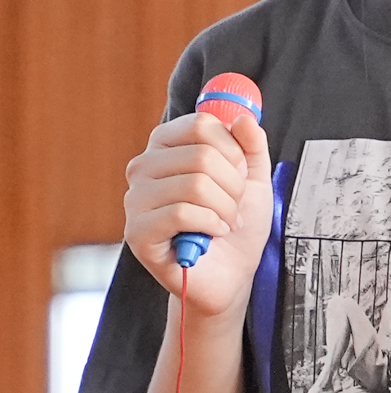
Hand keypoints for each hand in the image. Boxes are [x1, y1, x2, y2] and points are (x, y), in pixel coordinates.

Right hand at [121, 110, 273, 316]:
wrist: (231, 273)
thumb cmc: (235, 223)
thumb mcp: (254, 179)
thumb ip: (251, 146)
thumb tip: (243, 119)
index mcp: (167, 146)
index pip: (201, 124)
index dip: (232, 150)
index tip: (238, 172)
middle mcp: (144, 167)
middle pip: (202, 156)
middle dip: (233, 186)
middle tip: (232, 205)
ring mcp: (135, 199)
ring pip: (196, 185)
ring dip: (225, 208)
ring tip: (223, 222)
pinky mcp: (137, 231)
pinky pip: (182, 213)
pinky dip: (211, 225)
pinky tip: (212, 235)